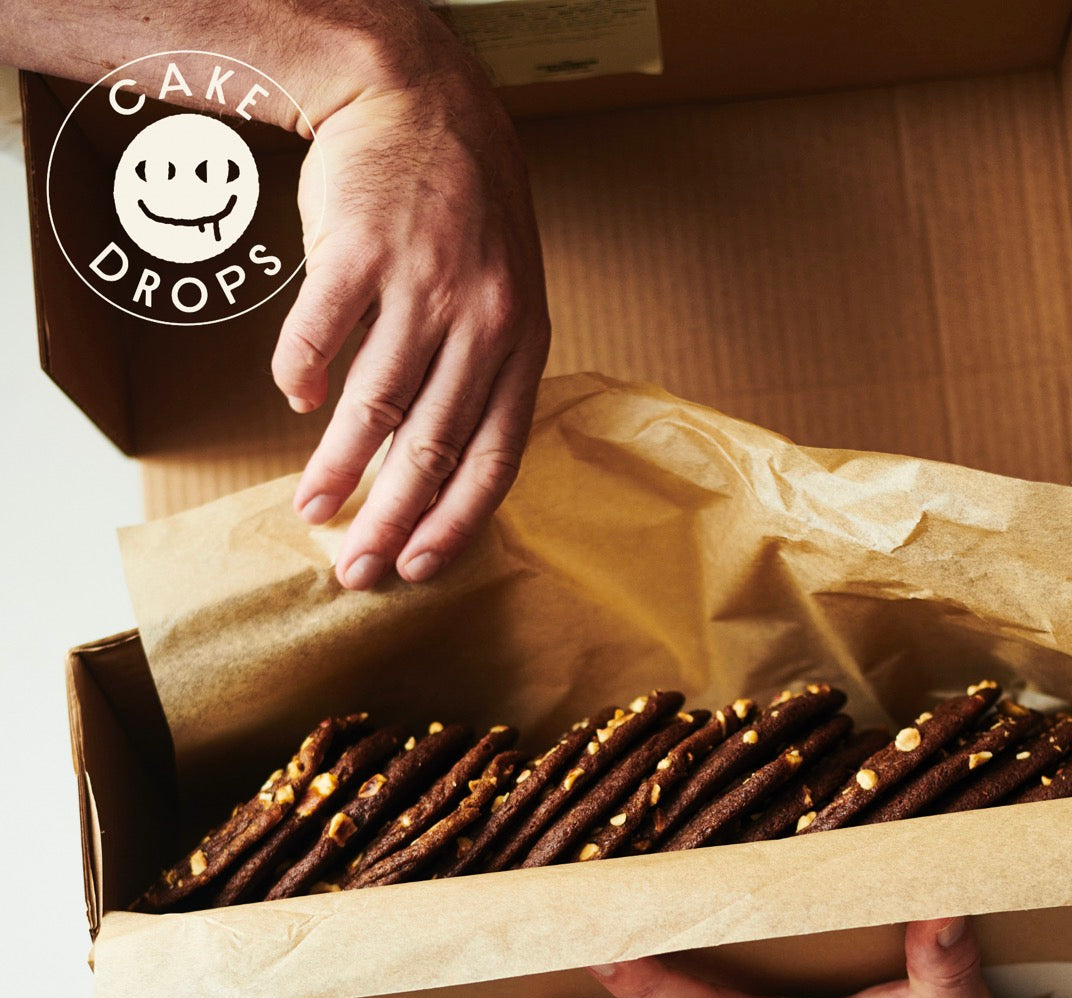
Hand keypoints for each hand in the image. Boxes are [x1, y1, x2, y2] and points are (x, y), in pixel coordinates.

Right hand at [274, 16, 549, 589]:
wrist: (421, 99)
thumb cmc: (463, 215)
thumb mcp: (502, 297)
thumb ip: (475, 376)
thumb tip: (418, 466)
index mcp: (523, 344)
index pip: (495, 456)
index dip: (457, 521)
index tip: (420, 567)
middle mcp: (481, 322)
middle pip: (432, 447)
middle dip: (391, 520)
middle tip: (356, 569)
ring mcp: (422, 284)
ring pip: (375, 404)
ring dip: (337, 467)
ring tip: (309, 509)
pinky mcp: (360, 249)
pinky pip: (320, 334)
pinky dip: (299, 375)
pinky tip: (293, 400)